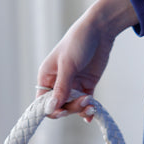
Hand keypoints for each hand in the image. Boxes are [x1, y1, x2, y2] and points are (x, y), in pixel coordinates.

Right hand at [36, 0, 136, 120]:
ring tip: (91, 104)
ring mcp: (74, 83)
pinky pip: (85, 101)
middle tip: (84, 101)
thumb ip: (61, 87)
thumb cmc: (79, 41)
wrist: (100, 29)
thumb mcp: (68, 64)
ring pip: (73, 106)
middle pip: (60, 106)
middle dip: (71, 108)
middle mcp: (58, 82)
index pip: (43, 102)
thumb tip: (51, 108)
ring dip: (81, 108)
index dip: (51, 109)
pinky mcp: (87, 83)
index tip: (63, 111)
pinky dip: (88, 109)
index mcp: (47, 76)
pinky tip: (92, 113)